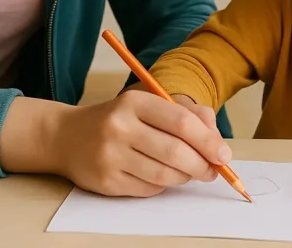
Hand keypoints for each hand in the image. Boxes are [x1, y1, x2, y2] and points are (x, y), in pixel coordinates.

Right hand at [52, 89, 230, 197]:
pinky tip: (160, 176)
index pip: (181, 122)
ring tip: (188, 172)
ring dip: (184, 177)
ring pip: (164, 175)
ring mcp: (110, 156)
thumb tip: (218, 143)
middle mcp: (119, 127)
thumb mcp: (149, 104)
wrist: (67, 136)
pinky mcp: (106, 181)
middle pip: (175, 152)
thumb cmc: (119, 119)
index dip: (208, 141)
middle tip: (212, 170)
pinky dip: (162, 185)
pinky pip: (148, 189)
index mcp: (134, 102)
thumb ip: (188, 114)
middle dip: (202, 165)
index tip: (224, 154)